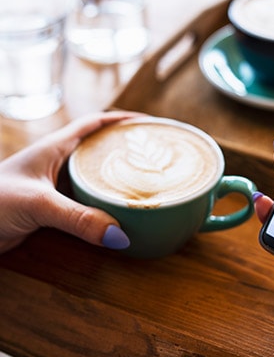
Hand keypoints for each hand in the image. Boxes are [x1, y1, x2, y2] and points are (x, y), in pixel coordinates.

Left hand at [0, 111, 138, 253]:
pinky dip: (104, 203)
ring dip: (117, 177)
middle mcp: (57, 163)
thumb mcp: (37, 204)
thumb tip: (121, 237)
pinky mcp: (51, 208)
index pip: (94, 123)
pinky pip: (86, 200)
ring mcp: (54, 186)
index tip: (149, 124)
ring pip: (93, 176)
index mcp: (54, 148)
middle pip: (98, 148)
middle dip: (125, 147)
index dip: (122, 120)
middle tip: (154, 154)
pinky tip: (117, 211)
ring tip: (144, 182)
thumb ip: (78, 219)